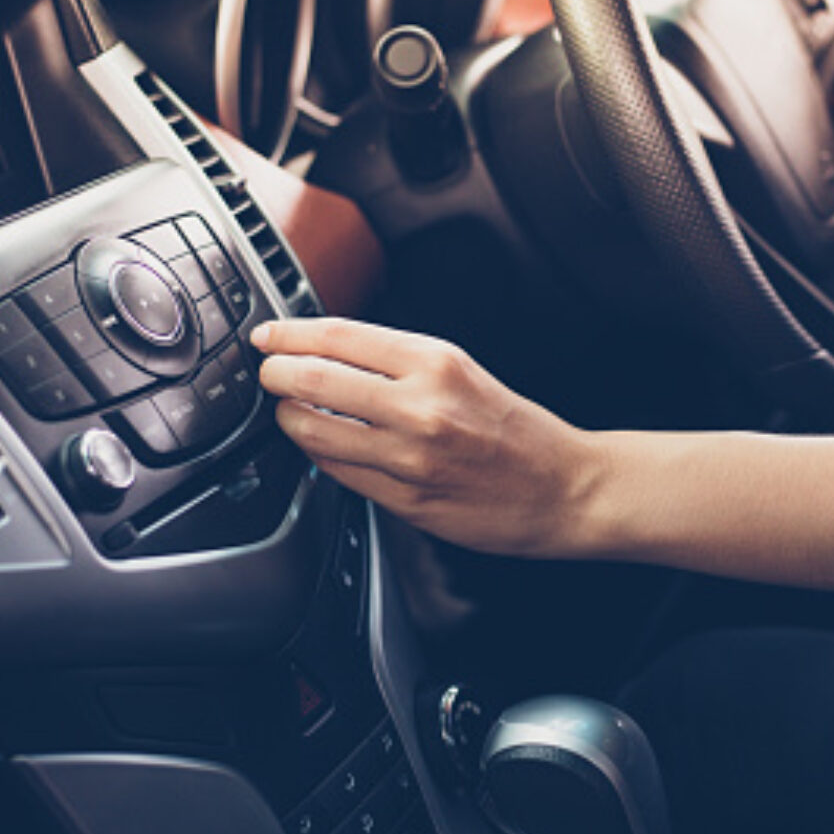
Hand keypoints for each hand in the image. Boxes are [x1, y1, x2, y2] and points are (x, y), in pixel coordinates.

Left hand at [252, 319, 605, 557]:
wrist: (564, 487)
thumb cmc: (517, 430)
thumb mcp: (463, 371)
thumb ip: (400, 361)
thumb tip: (330, 353)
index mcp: (438, 362)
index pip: (340, 336)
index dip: (291, 333)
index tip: (269, 336)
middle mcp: (422, 406)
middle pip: (314, 379)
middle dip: (276, 375)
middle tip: (269, 373)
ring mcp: (410, 457)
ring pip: (314, 431)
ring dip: (288, 418)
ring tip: (289, 411)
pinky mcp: (405, 500)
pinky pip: (337, 472)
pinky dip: (318, 455)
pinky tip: (321, 445)